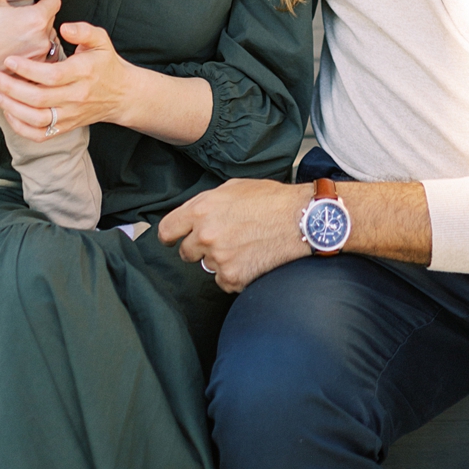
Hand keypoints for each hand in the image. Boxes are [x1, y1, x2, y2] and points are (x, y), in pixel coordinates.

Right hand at [0, 0, 59, 91]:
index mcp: (36, 19)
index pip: (54, 0)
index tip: (26, 0)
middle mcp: (42, 40)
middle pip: (50, 20)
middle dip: (37, 16)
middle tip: (14, 17)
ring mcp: (36, 59)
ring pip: (46, 39)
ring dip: (35, 34)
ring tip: (11, 34)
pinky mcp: (29, 74)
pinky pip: (39, 58)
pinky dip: (31, 53)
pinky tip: (11, 50)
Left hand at [0, 20, 129, 139]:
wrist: (121, 94)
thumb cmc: (105, 63)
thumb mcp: (101, 40)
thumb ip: (83, 30)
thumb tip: (63, 27)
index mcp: (84, 73)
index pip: (52, 76)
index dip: (28, 69)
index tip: (9, 59)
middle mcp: (76, 97)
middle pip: (38, 98)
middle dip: (10, 87)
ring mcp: (70, 115)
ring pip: (35, 119)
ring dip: (11, 107)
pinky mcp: (66, 127)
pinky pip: (39, 134)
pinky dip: (20, 126)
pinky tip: (8, 111)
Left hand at [158, 179, 310, 291]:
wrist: (301, 219)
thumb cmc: (270, 199)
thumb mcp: (233, 187)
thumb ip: (206, 203)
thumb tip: (193, 215)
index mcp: (201, 210)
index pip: (167, 230)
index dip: (170, 236)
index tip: (172, 240)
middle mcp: (205, 235)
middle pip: (186, 252)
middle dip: (199, 248)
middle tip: (223, 240)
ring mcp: (219, 258)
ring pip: (208, 266)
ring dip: (221, 260)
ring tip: (245, 246)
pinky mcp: (233, 277)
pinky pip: (224, 281)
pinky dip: (235, 274)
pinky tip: (252, 259)